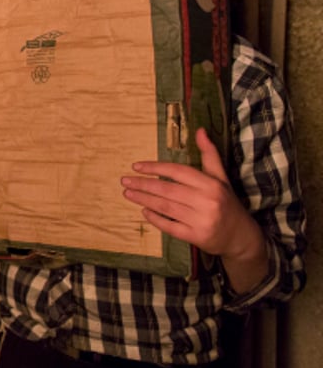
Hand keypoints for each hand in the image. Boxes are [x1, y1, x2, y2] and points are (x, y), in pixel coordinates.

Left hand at [122, 128, 267, 291]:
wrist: (242, 237)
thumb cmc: (227, 202)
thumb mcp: (221, 178)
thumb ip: (209, 154)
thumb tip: (199, 130)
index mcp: (211, 185)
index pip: (178, 172)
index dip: (155, 167)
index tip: (136, 166)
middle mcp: (207, 202)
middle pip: (167, 190)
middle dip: (143, 184)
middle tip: (124, 180)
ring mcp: (201, 221)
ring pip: (166, 207)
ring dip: (144, 199)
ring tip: (128, 193)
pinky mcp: (197, 237)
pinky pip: (170, 227)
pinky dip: (155, 219)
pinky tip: (143, 211)